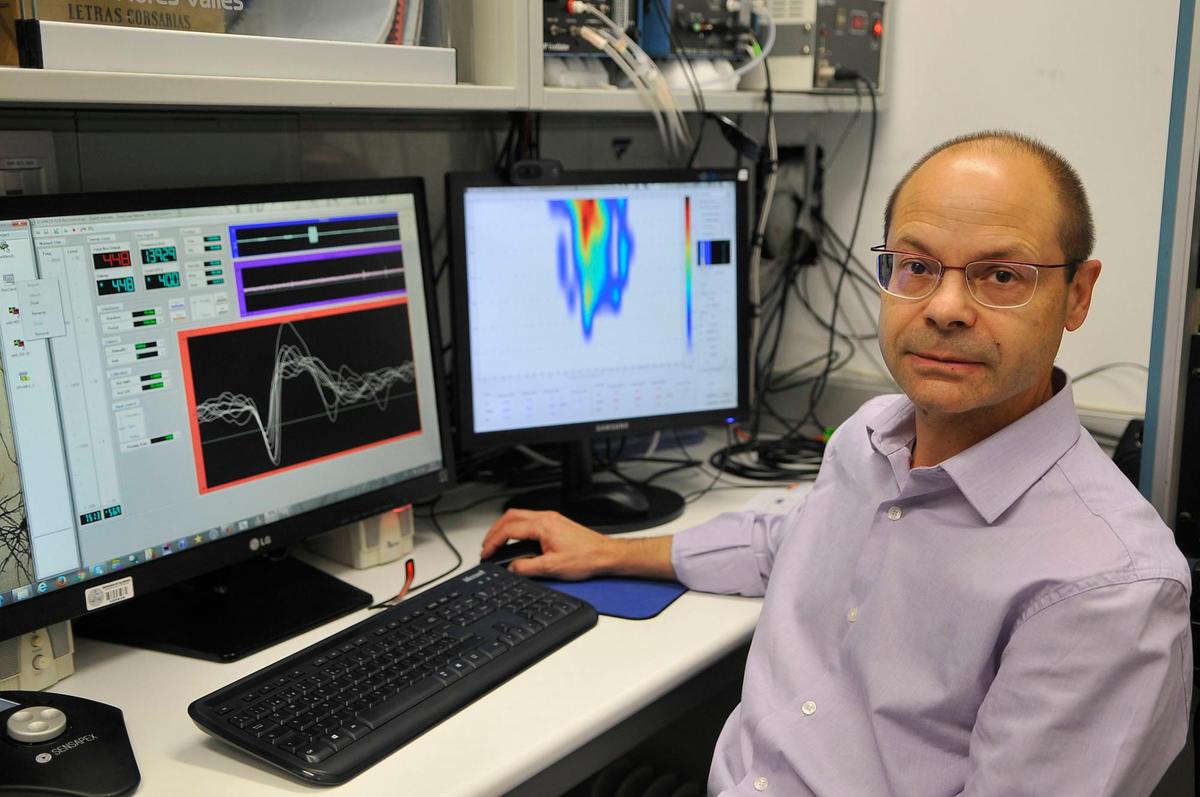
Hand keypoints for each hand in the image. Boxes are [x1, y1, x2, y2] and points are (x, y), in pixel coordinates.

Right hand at [480, 509, 613, 580]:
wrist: (605, 555)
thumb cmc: (586, 558)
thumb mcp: (552, 568)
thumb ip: (528, 568)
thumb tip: (511, 568)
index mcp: (543, 526)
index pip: (509, 530)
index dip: (493, 542)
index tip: (486, 553)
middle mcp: (546, 518)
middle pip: (510, 517)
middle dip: (494, 531)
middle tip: (487, 546)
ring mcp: (551, 519)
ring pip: (519, 516)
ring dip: (505, 528)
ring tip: (497, 543)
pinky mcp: (556, 523)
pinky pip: (529, 520)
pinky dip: (516, 529)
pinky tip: (516, 540)